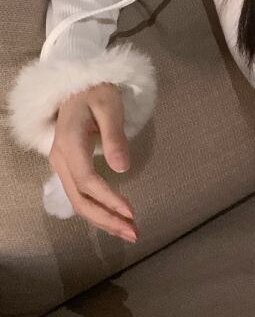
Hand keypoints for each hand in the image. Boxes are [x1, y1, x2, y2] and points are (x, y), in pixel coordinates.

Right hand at [48, 82, 139, 242]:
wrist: (76, 83)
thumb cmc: (95, 90)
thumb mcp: (109, 105)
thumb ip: (114, 135)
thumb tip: (122, 167)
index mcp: (69, 143)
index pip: (87, 180)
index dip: (109, 199)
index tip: (131, 212)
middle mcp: (60, 158)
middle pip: (79, 199)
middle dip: (105, 219)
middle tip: (133, 233)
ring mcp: (61, 163)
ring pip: (77, 200)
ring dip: (102, 218)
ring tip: (127, 230)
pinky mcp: (68, 165)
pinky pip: (79, 193)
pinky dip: (97, 208)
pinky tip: (113, 216)